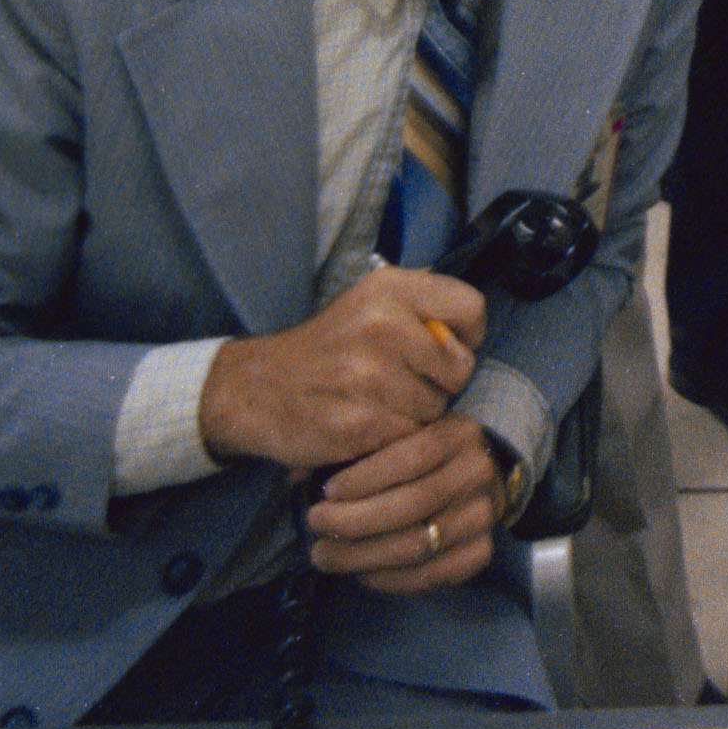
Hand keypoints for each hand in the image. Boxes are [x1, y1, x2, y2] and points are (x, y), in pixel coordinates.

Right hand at [198, 267, 483, 469]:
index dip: (466, 336)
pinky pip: (412, 437)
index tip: (443, 349)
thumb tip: (470, 326)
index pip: (471, 308)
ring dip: (417, 414)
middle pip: (460, 367)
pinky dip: (396, 439)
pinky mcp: (362, 424)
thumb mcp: (368, 302)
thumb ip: (422, 305)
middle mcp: (382, 325)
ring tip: (378, 402)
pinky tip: (368, 426)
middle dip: (440, 382)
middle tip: (401, 381)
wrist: (256, 389)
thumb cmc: (327, 349)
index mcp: (389, 289)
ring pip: (437, 407)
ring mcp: (370, 376)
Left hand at [310, 414, 505, 595]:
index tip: (326, 492)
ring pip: (417, 545)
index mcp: (457, 435)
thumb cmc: (427, 453)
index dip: (365, 478)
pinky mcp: (481, 553)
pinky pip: (430, 576)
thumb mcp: (405, 432)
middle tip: (315, 526)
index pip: (411, 457)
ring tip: (324, 556)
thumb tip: (299, 478)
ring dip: (362, 556)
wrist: (487, 475)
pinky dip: (388, 580)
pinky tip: (359, 573)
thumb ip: (361, 449)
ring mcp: (483, 517)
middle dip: (354, 521)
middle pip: (411, 506)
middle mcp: (477, 474)